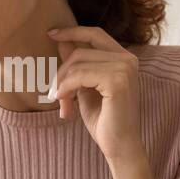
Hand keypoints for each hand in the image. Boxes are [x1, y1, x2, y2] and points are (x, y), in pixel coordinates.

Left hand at [46, 25, 146, 165]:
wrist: (120, 147)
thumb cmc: (104, 120)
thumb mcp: (85, 88)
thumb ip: (78, 65)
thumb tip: (62, 41)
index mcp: (124, 58)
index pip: (95, 33)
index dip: (72, 31)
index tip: (51, 34)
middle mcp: (128, 59)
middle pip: (80, 51)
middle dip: (62, 73)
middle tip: (55, 95)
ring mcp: (125, 69)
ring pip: (77, 63)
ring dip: (63, 85)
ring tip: (63, 104)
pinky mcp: (117, 81)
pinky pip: (79, 75)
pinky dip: (66, 89)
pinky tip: (65, 104)